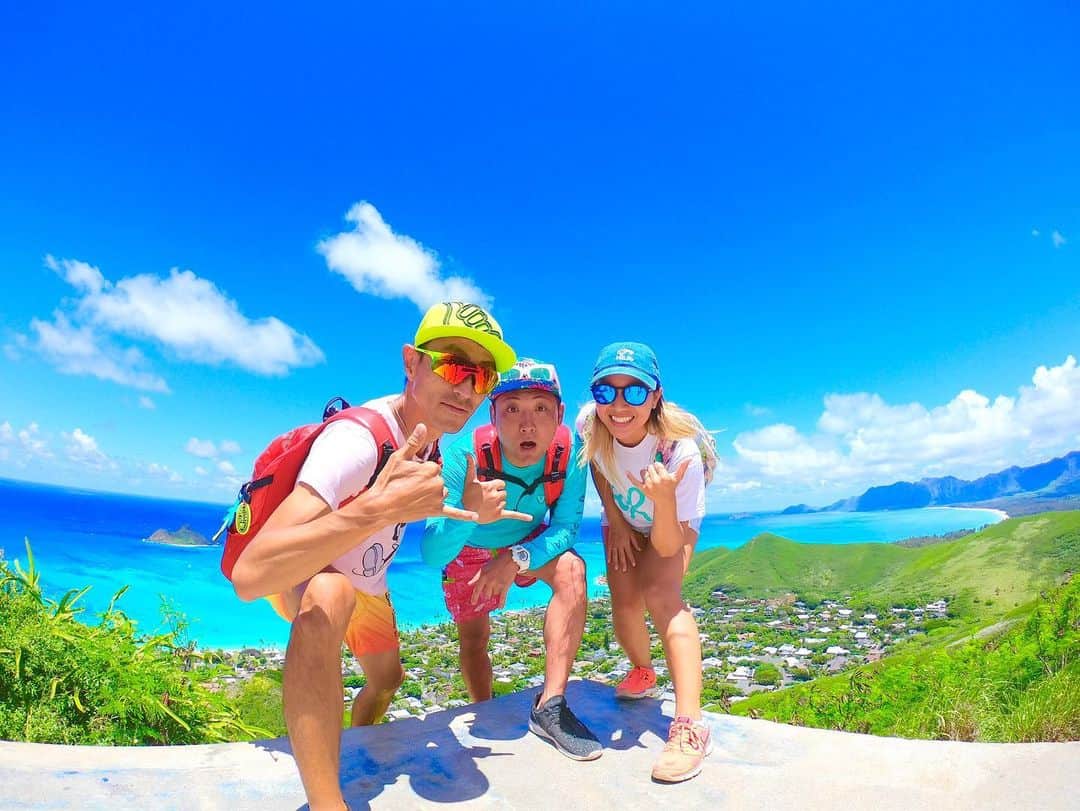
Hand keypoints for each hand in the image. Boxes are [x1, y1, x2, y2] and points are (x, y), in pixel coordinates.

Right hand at [362, 423, 478, 524]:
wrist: (380, 506)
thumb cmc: (388, 481)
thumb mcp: (399, 458)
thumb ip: (414, 442)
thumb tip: (422, 426)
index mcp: (432, 468)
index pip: (433, 467)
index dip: (420, 471)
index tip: (408, 476)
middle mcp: (438, 483)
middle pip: (438, 479)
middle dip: (426, 482)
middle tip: (408, 487)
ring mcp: (438, 498)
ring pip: (442, 492)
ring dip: (433, 494)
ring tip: (414, 497)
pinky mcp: (435, 511)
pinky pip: (453, 512)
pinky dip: (464, 515)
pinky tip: (475, 516)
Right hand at [461, 454, 532, 523]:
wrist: (466, 513)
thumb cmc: (467, 496)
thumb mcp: (469, 480)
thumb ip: (471, 467)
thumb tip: (469, 454)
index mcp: (491, 486)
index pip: (502, 483)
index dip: (496, 486)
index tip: (488, 490)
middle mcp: (496, 495)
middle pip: (504, 493)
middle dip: (498, 495)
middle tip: (487, 499)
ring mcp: (498, 506)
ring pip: (505, 502)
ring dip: (499, 503)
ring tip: (488, 506)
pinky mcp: (499, 515)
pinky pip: (513, 514)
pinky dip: (522, 516)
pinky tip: (530, 518)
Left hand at [467, 553, 518, 607]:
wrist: (510, 560)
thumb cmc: (496, 563)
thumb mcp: (484, 568)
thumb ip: (476, 577)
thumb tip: (469, 583)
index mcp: (483, 577)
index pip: (477, 590)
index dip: (474, 597)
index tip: (473, 603)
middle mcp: (490, 582)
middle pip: (486, 595)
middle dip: (486, 595)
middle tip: (488, 593)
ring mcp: (498, 585)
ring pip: (494, 595)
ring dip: (494, 594)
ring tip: (496, 590)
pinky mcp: (505, 587)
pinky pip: (502, 597)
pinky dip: (501, 603)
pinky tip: (500, 607)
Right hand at [605, 521, 645, 571]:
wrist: (615, 521)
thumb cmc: (625, 527)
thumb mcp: (632, 534)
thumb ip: (635, 543)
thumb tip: (640, 550)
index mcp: (626, 543)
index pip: (629, 553)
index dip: (631, 559)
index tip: (633, 565)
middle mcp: (619, 545)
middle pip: (621, 556)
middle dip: (623, 564)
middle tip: (624, 570)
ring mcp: (614, 544)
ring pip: (615, 555)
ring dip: (616, 562)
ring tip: (617, 568)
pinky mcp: (609, 543)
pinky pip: (609, 551)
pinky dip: (609, 557)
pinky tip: (609, 562)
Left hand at [626, 458, 690, 505]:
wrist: (664, 500)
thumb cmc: (671, 487)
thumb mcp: (677, 478)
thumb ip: (683, 467)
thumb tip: (690, 458)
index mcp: (665, 477)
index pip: (657, 465)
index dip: (658, 467)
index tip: (660, 471)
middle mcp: (656, 481)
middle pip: (649, 467)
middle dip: (652, 470)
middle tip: (656, 476)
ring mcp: (649, 485)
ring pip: (643, 472)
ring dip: (646, 474)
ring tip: (651, 479)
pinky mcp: (643, 489)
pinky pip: (635, 481)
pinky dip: (631, 477)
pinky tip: (626, 472)